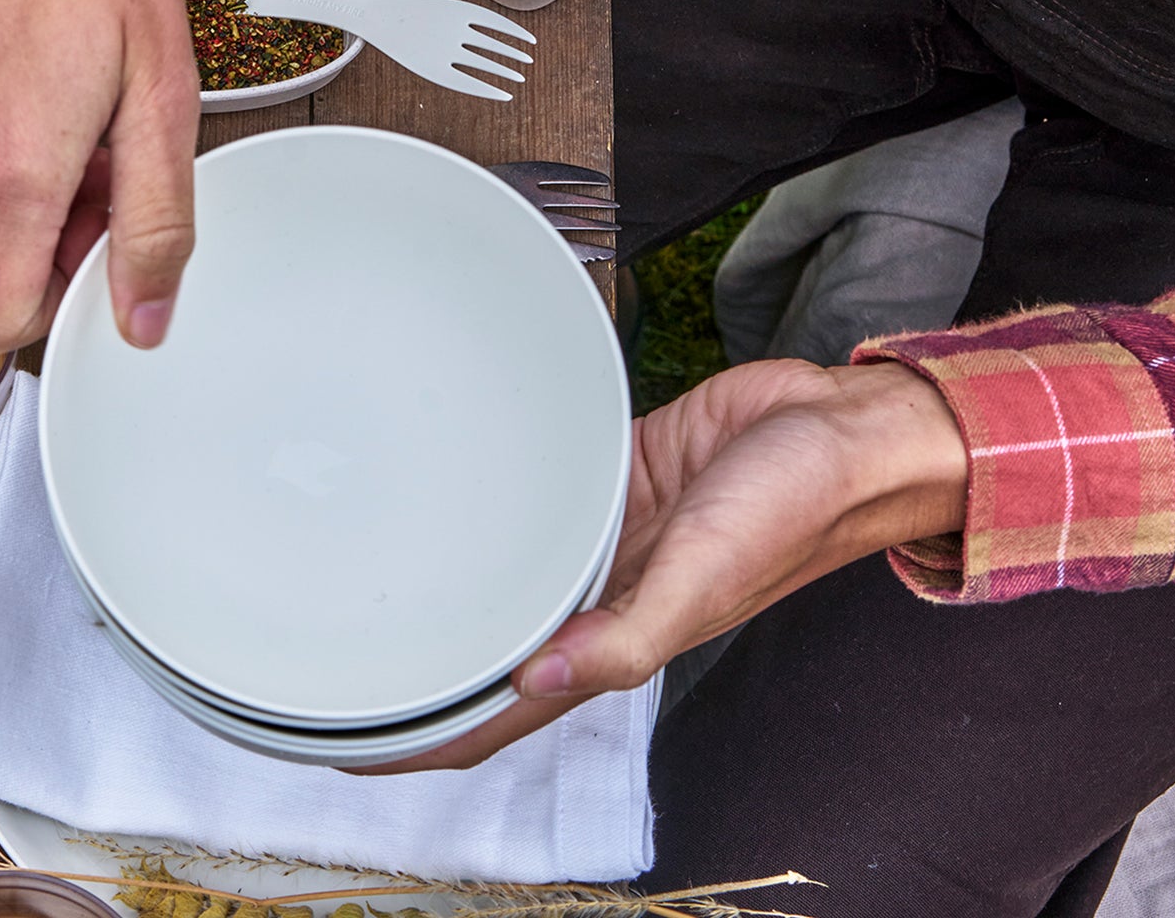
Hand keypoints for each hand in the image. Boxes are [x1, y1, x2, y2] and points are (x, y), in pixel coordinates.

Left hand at [358, 358, 966, 771]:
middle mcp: (599, 591)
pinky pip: (541, 490)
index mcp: (618, 637)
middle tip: (332, 644)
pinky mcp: (612, 471)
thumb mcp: (706, 578)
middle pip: (490, 642)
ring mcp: (602, 532)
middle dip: (421, 656)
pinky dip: (500, 496)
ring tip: (370, 563)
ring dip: (455, 576)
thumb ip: (627, 636)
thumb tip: (537, 679)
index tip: (352, 745)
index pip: (504, 711)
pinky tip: (455, 479)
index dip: (431, 739)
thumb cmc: (793, 509)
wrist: (841, 428)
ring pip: (510, 567)